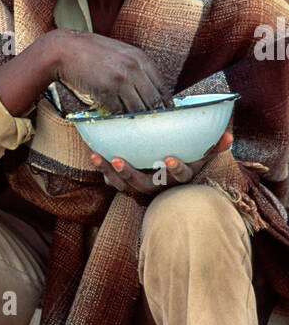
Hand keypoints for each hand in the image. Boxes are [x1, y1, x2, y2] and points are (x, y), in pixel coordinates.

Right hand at [52, 29, 174, 114]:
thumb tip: (148, 89)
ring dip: (135, 118)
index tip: (166, 112)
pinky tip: (116, 117)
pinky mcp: (105, 90)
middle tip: (153, 124)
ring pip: (137, 109)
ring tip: (135, 124)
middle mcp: (133, 68)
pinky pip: (117, 111)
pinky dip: (117, 116)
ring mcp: (120, 80)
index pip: (161, 85)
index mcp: (140, 58)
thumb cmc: (91, 52)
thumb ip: (135, 67)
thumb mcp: (120, 52)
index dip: (165, 102)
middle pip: (152, 100)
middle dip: (154, 114)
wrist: (65, 49)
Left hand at [90, 131, 233, 195]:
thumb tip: (229, 135)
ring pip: (124, 185)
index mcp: (178, 179)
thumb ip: (213, 147)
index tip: (170, 159)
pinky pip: (113, 182)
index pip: (179, 177)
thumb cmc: (186, 163)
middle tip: (120, 160)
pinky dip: (103, 170)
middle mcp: (158, 187)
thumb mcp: (200, 157)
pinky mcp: (126, 187)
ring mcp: (140, 189)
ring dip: (111, 172)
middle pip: (144, 184)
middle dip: (131, 173)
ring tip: (101, 157)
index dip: (175, 169)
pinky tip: (95, 155)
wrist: (169, 182)